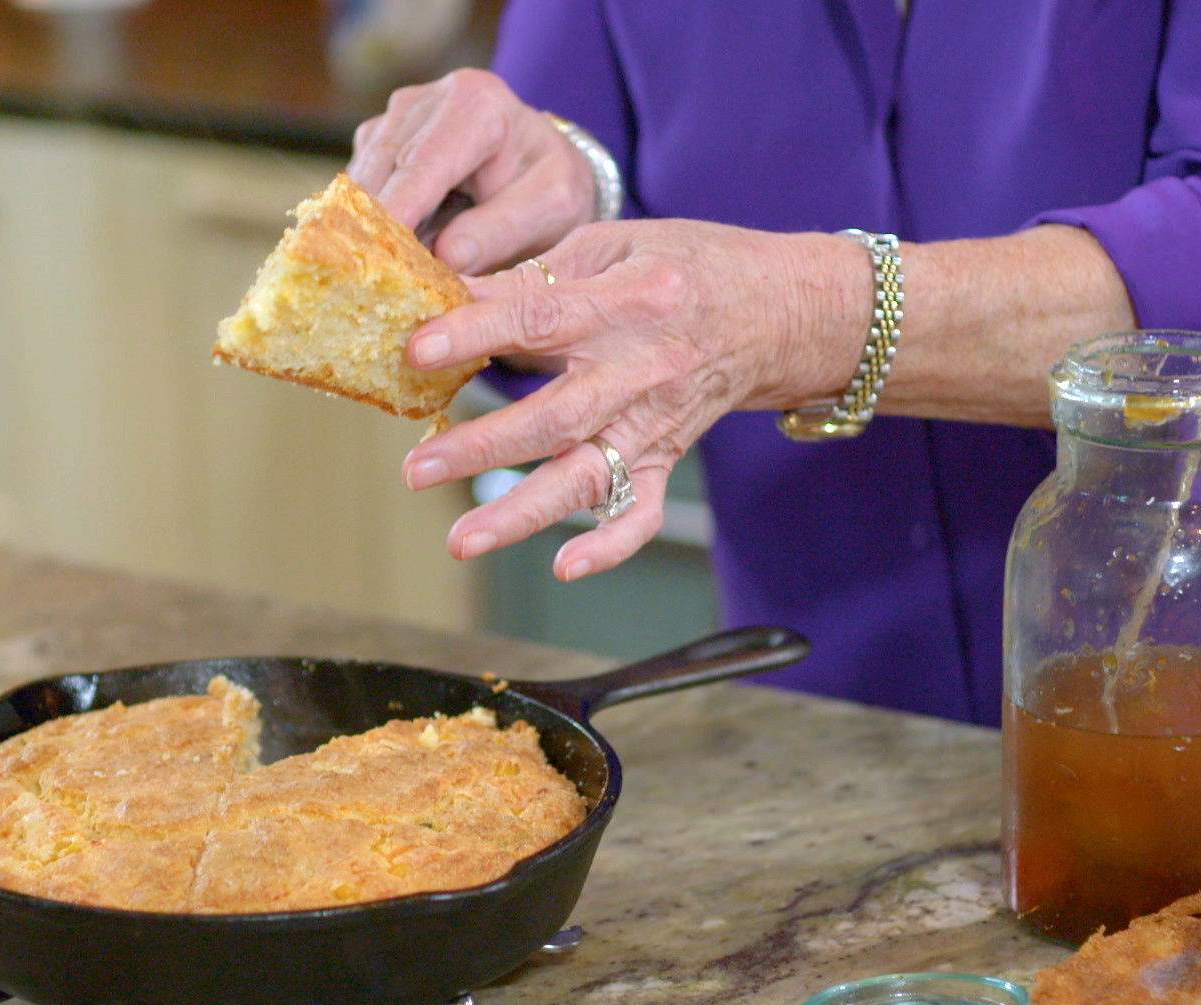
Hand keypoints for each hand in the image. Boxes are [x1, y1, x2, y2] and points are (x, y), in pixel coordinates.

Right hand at [347, 68, 597, 273]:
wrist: (538, 167)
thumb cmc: (549, 186)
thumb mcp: (550, 208)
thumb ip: (502, 229)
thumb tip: (447, 257)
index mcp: (476, 103)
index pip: (423, 163)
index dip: (396, 210)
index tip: (377, 256)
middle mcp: (426, 101)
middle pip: (383, 169)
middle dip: (374, 226)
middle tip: (370, 284)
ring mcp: (394, 118)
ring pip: (361, 180)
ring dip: (366, 227)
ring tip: (378, 278)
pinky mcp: (376, 141)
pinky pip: (358, 188)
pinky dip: (365, 223)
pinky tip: (381, 258)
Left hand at [400, 220, 874, 578]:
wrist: (783, 310)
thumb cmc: (689, 266)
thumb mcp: (615, 244)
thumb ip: (537, 275)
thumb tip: (450, 293)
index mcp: (627, 302)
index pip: (540, 320)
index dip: (475, 334)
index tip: (417, 350)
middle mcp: (642, 370)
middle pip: (555, 417)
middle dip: (482, 447)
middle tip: (417, 468)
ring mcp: (656, 422)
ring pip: (585, 475)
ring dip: (520, 512)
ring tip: (462, 540)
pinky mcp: (667, 456)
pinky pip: (641, 511)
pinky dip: (608, 545)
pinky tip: (565, 565)